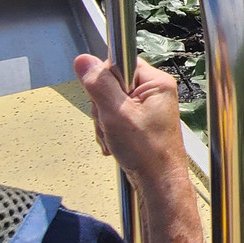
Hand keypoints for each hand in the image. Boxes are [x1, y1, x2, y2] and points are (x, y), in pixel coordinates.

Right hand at [73, 54, 188, 188]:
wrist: (158, 180)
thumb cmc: (148, 152)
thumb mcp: (116, 113)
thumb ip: (99, 85)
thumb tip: (84, 62)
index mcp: (157, 82)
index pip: (120, 62)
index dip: (105, 80)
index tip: (104, 98)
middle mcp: (155, 92)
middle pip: (111, 84)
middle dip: (103, 107)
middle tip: (111, 123)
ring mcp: (148, 107)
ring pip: (109, 103)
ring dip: (105, 122)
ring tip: (115, 136)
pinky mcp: (141, 121)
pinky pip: (114, 117)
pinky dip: (110, 130)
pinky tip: (116, 142)